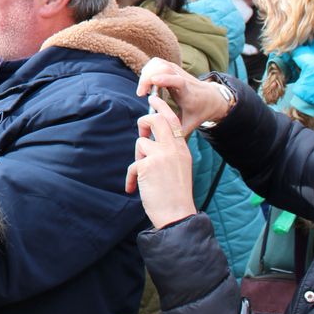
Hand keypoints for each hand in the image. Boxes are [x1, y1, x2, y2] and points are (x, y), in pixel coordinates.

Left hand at [125, 95, 198, 228]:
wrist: (177, 214)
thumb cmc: (175, 195)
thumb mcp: (178, 169)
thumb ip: (168, 153)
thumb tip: (149, 141)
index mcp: (182, 149)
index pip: (173, 120)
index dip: (162, 108)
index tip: (153, 99)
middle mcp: (173, 149)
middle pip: (156, 120)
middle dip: (145, 121)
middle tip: (141, 130)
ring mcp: (161, 155)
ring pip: (141, 142)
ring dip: (138, 158)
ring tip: (143, 175)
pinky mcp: (147, 165)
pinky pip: (133, 165)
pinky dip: (131, 178)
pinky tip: (132, 189)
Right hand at [135, 57, 234, 133]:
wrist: (211, 98)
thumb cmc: (198, 112)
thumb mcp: (190, 125)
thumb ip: (177, 133)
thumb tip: (163, 143)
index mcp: (188, 94)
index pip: (179, 81)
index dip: (166, 79)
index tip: (154, 82)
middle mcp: (183, 79)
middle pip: (165, 68)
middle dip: (148, 77)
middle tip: (141, 93)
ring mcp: (178, 71)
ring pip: (160, 63)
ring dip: (146, 73)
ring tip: (143, 89)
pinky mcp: (172, 67)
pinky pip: (157, 62)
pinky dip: (148, 69)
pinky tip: (146, 82)